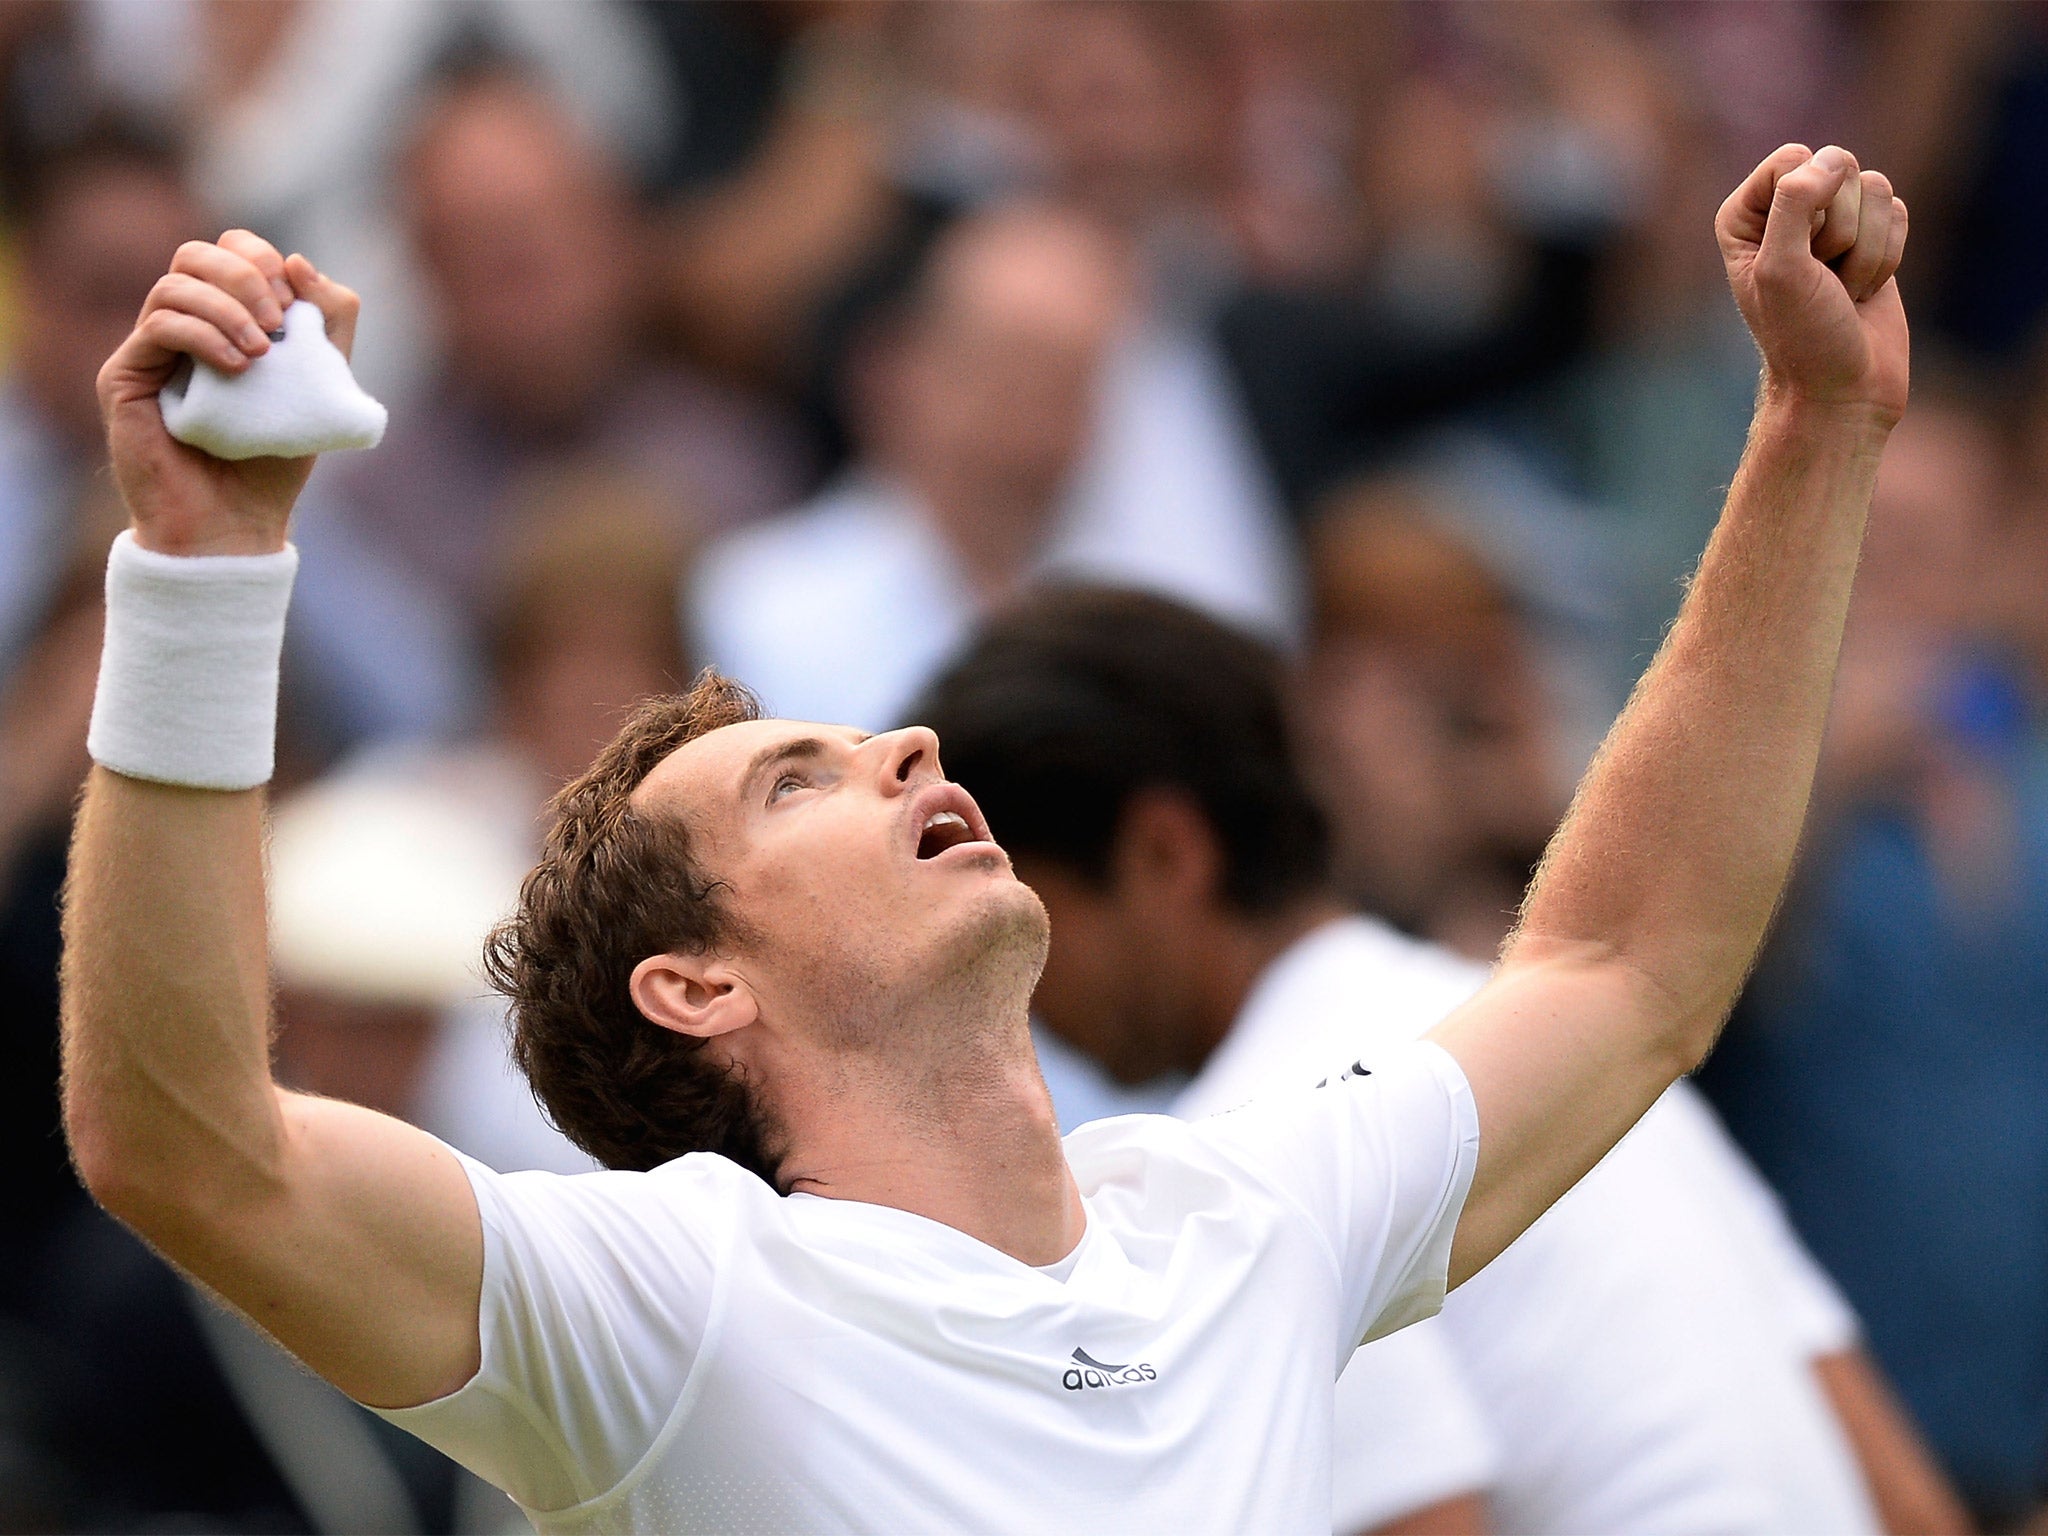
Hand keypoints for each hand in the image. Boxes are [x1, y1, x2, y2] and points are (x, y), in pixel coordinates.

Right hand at [95, 230, 360, 555]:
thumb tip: (301, 261)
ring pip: (176, 283)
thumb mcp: (323, 387)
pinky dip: (204, 333)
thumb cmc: (274, 463)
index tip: (296, 303)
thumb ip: (329, 326)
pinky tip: (237, 367)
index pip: (233, 252)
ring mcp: (151, 351)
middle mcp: (184, 329)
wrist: (233, 525)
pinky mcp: (126, 376)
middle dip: (245, 273)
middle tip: (278, 319)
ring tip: (261, 352)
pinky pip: (160, 324)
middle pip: (198, 254)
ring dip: (228, 306)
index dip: (264, 259)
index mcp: (227, 322)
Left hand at [1717, 144, 1908, 424]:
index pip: (1793, 158)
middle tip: (1822, 279)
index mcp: (1745, 214)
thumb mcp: (1780, 268)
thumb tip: (1832, 160)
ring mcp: (1831, 222)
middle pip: (1839, 167)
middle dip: (1841, 230)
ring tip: (1841, 289)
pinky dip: (1889, 255)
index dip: (1808, 203)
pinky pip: (1898, 212)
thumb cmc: (1801, 334)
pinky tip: (1864, 288)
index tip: (1797, 256)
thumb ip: (1794, 203)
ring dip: (1866, 249)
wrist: (1841, 387)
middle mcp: (1784, 210)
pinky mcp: (1872, 236)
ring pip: (1875, 188)